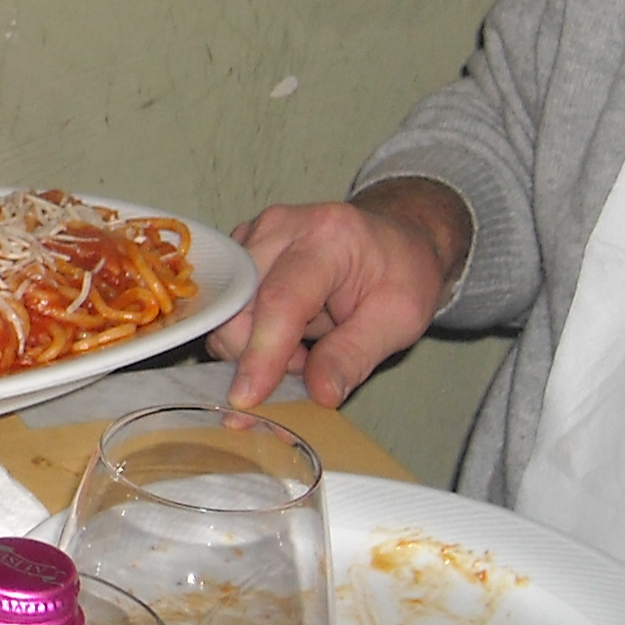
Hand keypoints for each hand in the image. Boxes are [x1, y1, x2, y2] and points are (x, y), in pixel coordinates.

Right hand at [210, 177, 471, 410]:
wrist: (394, 242)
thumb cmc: (401, 275)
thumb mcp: (399, 320)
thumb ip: (355, 356)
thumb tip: (318, 394)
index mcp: (328, 237)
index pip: (281, 299)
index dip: (262, 352)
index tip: (248, 398)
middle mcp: (280, 227)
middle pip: (238, 305)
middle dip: (257, 355)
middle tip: (305, 366)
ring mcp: (253, 235)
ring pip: (223, 310)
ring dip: (253, 346)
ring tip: (301, 347)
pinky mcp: (238, 250)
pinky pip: (224, 307)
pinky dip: (248, 334)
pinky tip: (285, 333)